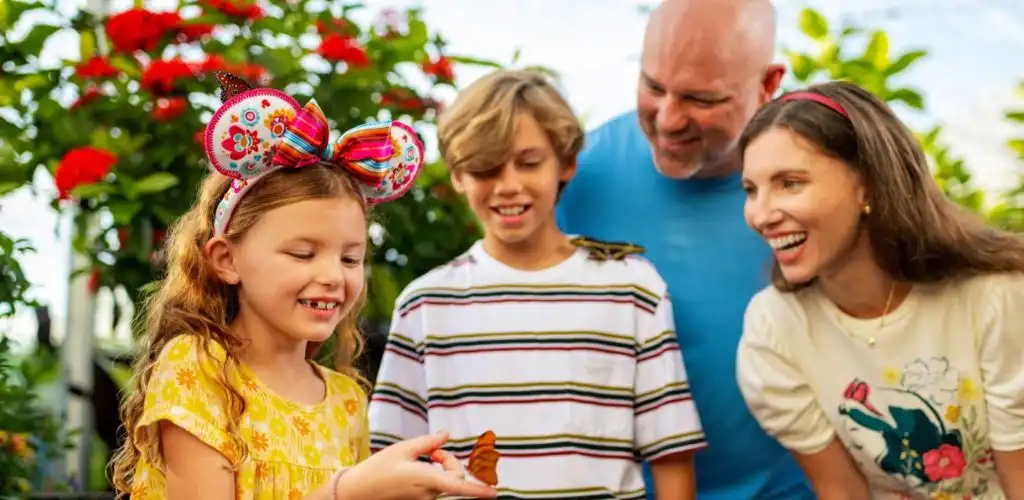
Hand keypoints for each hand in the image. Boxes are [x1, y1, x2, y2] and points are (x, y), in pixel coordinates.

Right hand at [335, 431, 497, 499]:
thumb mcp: (403, 449)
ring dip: (440, 469)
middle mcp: (428, 494)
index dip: (477, 490)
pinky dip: (432, 477)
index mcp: (425, 479)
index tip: (493, 493)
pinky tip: (417, 469)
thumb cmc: (378, 469)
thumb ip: (429, 442)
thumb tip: (446, 434)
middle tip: (434, 451)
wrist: (358, 492)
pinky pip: (434, 489)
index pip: (457, 485)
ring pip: (444, 483)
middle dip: (451, 461)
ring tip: (421, 459)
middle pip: (454, 477)